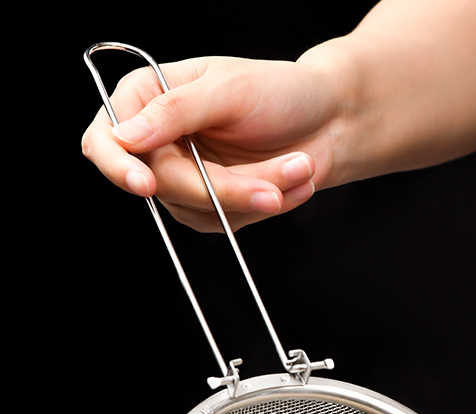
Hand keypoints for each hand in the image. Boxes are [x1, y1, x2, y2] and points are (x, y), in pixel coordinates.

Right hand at [81, 55, 338, 231]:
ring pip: (199, 209)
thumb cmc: (280, 92)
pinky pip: (228, 222)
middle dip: (223, 188)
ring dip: (255, 194)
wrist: (329, 122)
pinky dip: (266, 205)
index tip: (144, 185)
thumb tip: (125, 137)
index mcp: (148, 98)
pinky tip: (293, 180)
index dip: (117, 166)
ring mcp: (186, 178)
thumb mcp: (230, 89)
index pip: (106, 140)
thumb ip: (177, 110)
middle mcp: (159, 141)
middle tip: (272, 188)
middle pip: (161, 185)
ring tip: (298, 167)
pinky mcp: (215, 206)